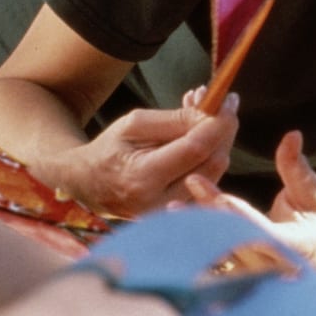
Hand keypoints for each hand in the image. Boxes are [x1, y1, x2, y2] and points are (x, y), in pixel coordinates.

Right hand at [63, 87, 238, 217]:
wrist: (87, 185)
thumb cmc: (109, 150)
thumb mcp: (133, 125)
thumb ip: (174, 120)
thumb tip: (212, 114)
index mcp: (143, 177)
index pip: (196, 149)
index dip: (218, 123)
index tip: (228, 101)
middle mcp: (160, 202)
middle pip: (213, 163)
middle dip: (224, 130)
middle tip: (224, 103)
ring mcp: (172, 214)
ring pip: (216, 173)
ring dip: (219, 141)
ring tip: (205, 114)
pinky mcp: (180, 214)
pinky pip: (208, 182)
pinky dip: (211, 155)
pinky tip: (201, 135)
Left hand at [184, 129, 315, 291]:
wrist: (307, 261)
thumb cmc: (312, 222)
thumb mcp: (312, 195)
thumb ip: (297, 169)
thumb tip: (292, 136)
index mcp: (291, 247)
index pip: (259, 231)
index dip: (234, 211)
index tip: (212, 190)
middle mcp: (266, 266)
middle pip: (231, 242)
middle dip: (208, 217)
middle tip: (186, 192)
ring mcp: (248, 276)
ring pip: (216, 254)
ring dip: (194, 232)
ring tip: (173, 209)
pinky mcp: (232, 277)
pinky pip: (207, 260)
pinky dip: (191, 242)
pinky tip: (173, 224)